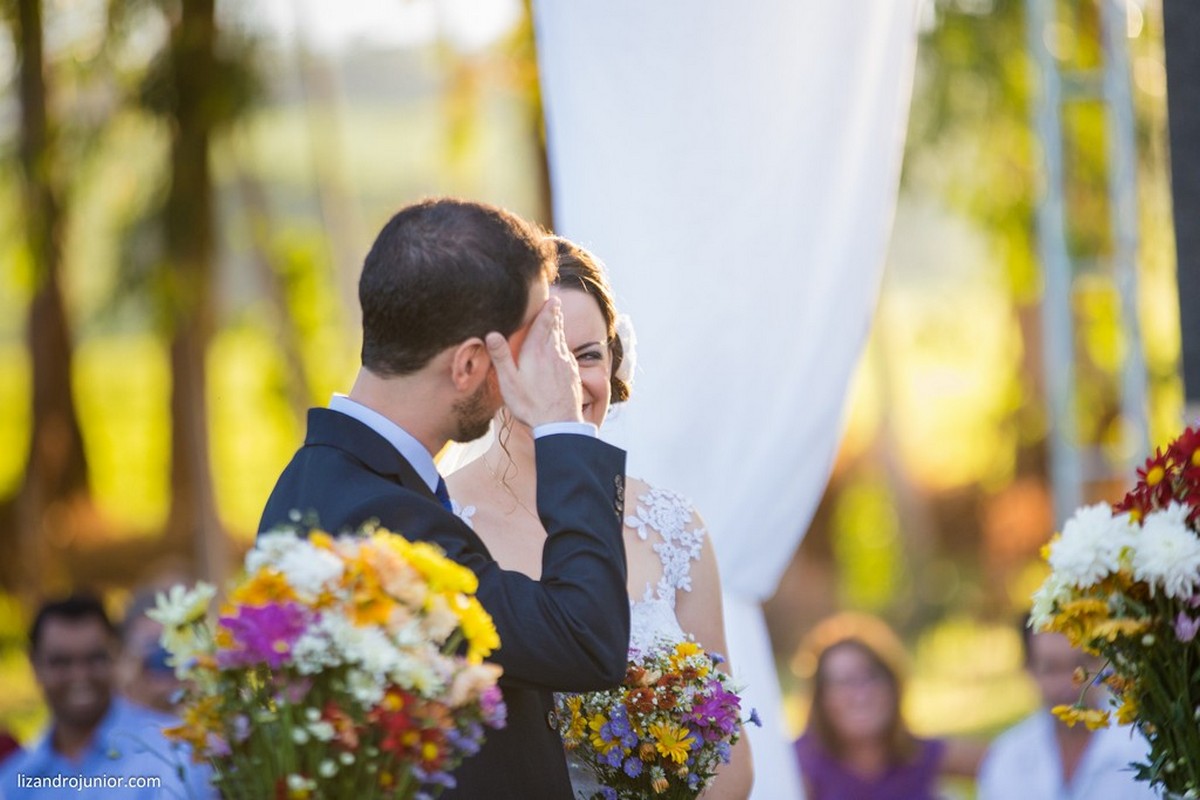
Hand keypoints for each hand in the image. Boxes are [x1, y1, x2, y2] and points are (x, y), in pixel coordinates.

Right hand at [486, 297, 583, 427]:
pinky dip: (564, 346)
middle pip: (556, 328)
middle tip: (555, 304)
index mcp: (538, 351)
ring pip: (563, 340)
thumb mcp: (510, 382)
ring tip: (557, 321)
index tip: (552, 298)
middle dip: (555, 315)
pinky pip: (568, 354)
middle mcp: (555, 353)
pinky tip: (561, 351)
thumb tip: (491, 333)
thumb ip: (501, 357)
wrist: (559, 424)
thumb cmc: (531, 404)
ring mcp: (567, 364)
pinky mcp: (573, 375)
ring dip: (560, 329)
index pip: (544, 323)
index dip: (548, 310)